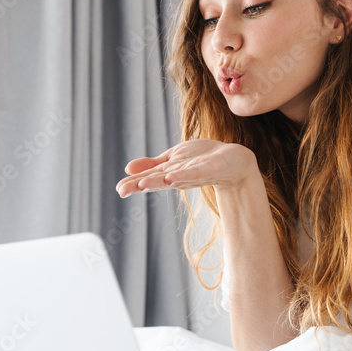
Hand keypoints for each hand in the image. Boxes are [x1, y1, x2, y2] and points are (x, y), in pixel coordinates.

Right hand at [115, 140, 256, 197]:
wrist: (232, 161)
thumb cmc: (203, 160)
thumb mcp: (173, 159)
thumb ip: (153, 164)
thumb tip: (127, 168)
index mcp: (169, 173)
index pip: (148, 177)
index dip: (133, 183)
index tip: (119, 189)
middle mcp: (178, 176)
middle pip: (157, 180)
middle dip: (140, 185)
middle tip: (122, 190)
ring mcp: (193, 173)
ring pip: (172, 178)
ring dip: (157, 181)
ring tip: (141, 184)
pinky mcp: (207, 169)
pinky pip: (194, 173)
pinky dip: (183, 175)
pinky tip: (171, 177)